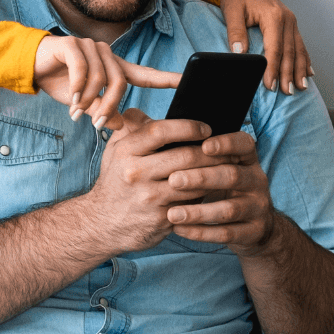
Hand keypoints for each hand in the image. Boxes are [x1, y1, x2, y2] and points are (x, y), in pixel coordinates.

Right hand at [34, 35, 180, 128]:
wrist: (30, 66)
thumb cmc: (59, 82)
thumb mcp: (82, 102)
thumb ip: (101, 111)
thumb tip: (119, 125)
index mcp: (113, 67)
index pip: (144, 73)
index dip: (165, 78)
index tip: (186, 81)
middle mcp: (105, 54)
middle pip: (120, 82)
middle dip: (110, 106)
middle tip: (98, 124)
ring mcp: (89, 46)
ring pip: (101, 77)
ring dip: (89, 99)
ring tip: (77, 111)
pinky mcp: (72, 44)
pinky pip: (82, 68)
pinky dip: (78, 86)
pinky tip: (71, 98)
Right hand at [82, 108, 227, 252]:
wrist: (104, 222)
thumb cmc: (116, 180)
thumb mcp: (115, 150)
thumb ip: (132, 127)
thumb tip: (153, 112)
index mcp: (125, 151)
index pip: (160, 131)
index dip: (188, 127)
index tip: (206, 128)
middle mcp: (135, 173)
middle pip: (184, 156)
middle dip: (211, 151)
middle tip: (227, 148)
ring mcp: (149, 197)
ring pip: (194, 181)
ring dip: (216, 173)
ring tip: (229, 166)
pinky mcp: (163, 218)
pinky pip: (194, 203)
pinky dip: (208, 194)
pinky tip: (215, 188)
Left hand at [163, 129, 275, 254]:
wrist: (248, 224)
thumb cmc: (216, 184)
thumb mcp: (209, 163)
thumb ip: (183, 143)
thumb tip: (139, 118)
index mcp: (245, 158)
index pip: (244, 144)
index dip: (227, 143)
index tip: (204, 145)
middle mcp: (256, 180)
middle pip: (232, 175)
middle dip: (201, 177)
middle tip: (173, 180)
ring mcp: (257, 207)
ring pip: (229, 209)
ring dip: (199, 211)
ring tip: (171, 213)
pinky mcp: (253, 232)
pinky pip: (227, 233)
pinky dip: (202, 232)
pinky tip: (179, 229)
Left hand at [219, 0, 311, 94]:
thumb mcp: (232, 11)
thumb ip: (235, 31)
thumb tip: (238, 52)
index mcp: (273, 16)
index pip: (274, 48)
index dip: (272, 68)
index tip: (270, 84)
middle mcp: (287, 19)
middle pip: (289, 52)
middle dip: (288, 74)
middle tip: (286, 91)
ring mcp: (291, 22)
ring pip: (298, 50)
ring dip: (300, 70)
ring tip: (299, 87)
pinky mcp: (290, 24)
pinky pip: (300, 44)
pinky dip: (304, 59)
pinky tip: (308, 72)